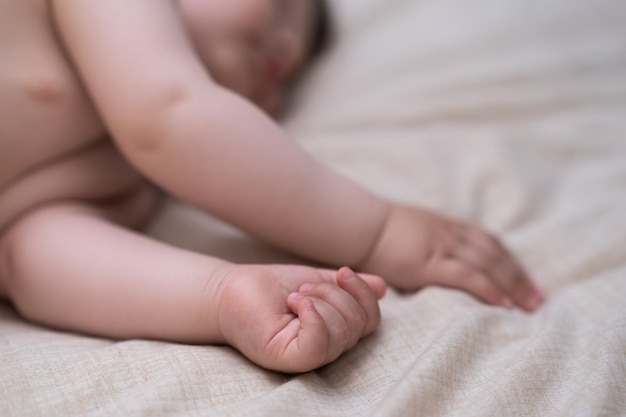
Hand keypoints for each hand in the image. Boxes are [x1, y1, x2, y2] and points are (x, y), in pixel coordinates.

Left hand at [215, 265, 385, 372]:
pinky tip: (297, 302)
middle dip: (336, 293)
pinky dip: (313, 317)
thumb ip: (348, 286)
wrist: (232, 288)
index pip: (370, 321)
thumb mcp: (319, 280)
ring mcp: (307, 357)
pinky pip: (318, 346)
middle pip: (359, 324)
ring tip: (295, 295)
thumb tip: (382, 287)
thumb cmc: (272, 287)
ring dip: (320, 300)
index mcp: (335, 331)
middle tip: (305, 287)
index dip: (364, 294)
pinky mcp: (288, 359)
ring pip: (341, 333)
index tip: (341, 272)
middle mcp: (325, 349)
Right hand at [359, 205, 543, 310]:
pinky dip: (488, 288)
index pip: (488, 241)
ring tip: (529, 305)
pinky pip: (466, 275)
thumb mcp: (411, 232)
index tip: (526, 278)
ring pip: (487, 263)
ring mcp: (440, 247)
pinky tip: (502, 303)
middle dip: (519, 276)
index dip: (509, 260)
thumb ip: (429, 244)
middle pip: (494, 253)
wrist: (359, 226)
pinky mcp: (428, 263)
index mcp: (446, 227)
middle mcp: (449, 234)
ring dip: (512, 284)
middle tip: (538, 298)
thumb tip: (439, 264)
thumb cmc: (379, 234)